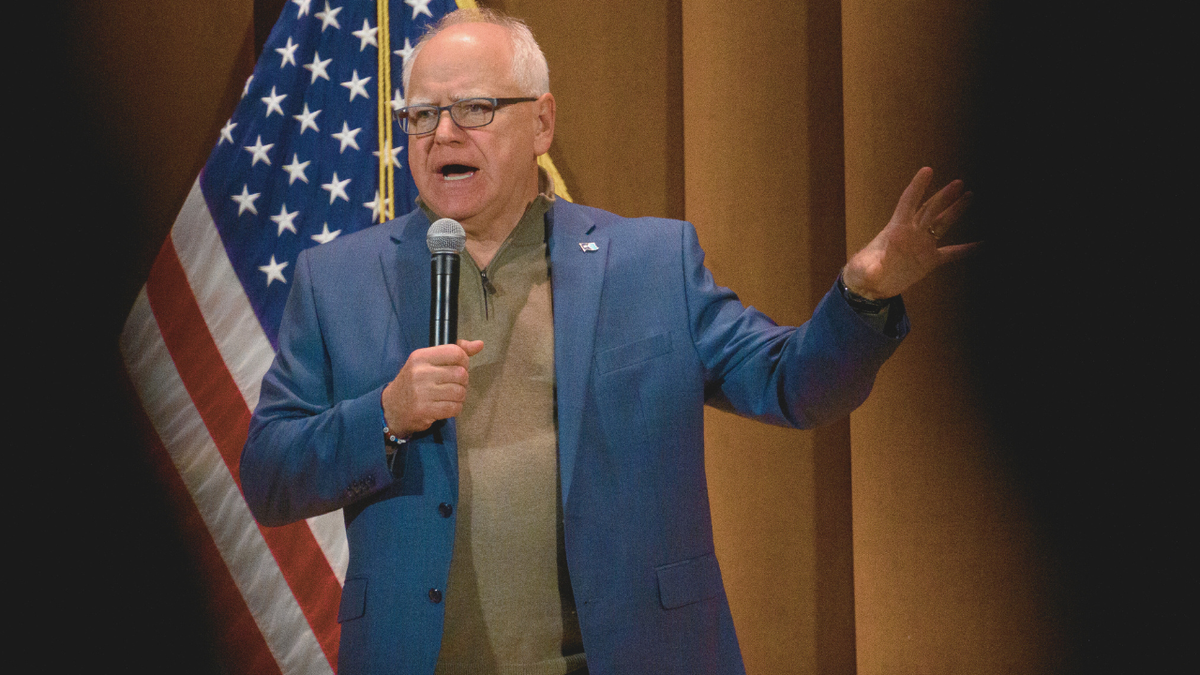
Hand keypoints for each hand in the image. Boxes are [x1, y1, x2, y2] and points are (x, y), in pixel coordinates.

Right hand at [381, 339, 483, 436]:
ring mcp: (422, 392)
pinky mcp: (425, 410)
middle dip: (462, 381)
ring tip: (448, 396)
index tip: (458, 367)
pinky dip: (454, 408)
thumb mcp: (428, 361)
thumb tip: (479, 344)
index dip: (463, 361)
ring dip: (459, 396)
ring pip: (460, 392)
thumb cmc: (414, 382)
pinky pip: (454, 408)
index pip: (456, 353)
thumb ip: (454, 351)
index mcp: (421, 356)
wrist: (391, 407)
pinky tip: (445, 406)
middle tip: (452, 384)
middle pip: (461, 374)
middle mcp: (420, 373)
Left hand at [842, 167, 975, 299]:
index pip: (908, 203)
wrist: (869, 286)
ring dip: (955, 211)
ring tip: (970, 196)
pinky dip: (967, 249)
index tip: (927, 170)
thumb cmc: (861, 273)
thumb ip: (872, 267)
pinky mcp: (928, 261)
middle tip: (959, 183)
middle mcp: (911, 234)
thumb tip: (877, 268)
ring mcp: (922, 246)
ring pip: (942, 224)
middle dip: (944, 196)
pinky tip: (982, 244)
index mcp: (895, 230)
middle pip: (930, 209)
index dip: (917, 187)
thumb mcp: (863, 269)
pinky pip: (951, 253)